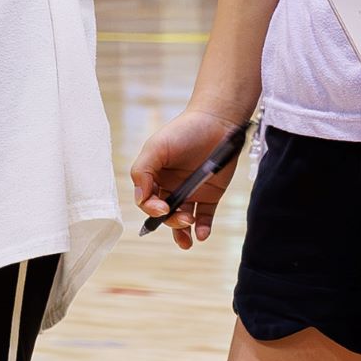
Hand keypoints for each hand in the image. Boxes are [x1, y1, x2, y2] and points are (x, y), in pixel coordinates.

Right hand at [129, 105, 247, 248]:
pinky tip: (202, 234)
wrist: (218, 122)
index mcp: (154, 176)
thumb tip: (141, 199)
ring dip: (183, 231)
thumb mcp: (156, 147)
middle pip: (165, 214)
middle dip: (171, 221)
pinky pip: (205, 217)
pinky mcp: (211, 195)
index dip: (151, 209)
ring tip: (189, 239)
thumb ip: (142, 171)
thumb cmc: (184, 131)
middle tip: (184, 218)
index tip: (162, 208)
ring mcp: (191, 192)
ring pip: (183, 219)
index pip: (147, 201)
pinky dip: (203, 228)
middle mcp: (170, 187)